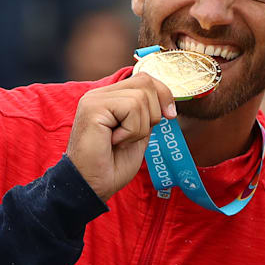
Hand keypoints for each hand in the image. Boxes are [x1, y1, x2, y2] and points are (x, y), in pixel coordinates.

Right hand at [66, 73, 176, 201]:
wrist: (94, 185)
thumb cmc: (114, 165)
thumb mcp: (139, 133)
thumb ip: (147, 113)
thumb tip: (166, 100)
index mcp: (111, 97)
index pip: (145, 79)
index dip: (163, 94)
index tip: (170, 116)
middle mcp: (101, 94)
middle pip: (146, 83)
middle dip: (152, 113)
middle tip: (133, 135)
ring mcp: (95, 98)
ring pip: (140, 98)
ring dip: (139, 127)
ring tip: (121, 141)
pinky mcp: (93, 107)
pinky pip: (130, 108)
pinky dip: (131, 131)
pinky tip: (114, 141)